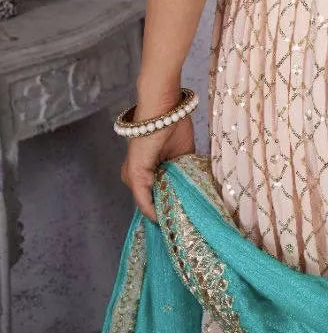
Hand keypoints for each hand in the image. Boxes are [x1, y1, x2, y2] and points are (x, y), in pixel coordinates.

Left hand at [120, 96, 195, 221]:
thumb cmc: (173, 124)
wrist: (164, 107)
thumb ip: (181, 173)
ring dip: (161, 211)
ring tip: (177, 223)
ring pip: (148, 201)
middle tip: (181, 224)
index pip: (156, 194)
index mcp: (146, 169)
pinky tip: (164, 219)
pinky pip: (144, 199)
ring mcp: (132, 176)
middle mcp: (134, 175)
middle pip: (152, 199)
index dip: (168, 205)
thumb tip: (191, 190)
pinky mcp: (134, 175)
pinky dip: (154, 210)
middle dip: (165, 211)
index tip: (180, 218)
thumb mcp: (181, 154)